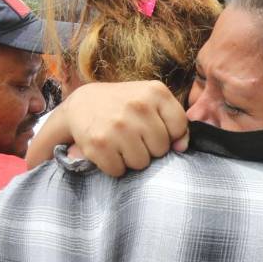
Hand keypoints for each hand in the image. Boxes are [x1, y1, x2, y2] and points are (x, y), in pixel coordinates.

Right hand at [26, 80, 188, 175]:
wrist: (80, 105)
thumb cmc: (123, 106)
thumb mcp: (152, 102)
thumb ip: (175, 122)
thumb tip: (182, 147)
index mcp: (155, 91)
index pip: (179, 128)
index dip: (168, 133)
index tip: (152, 127)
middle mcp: (138, 106)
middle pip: (161, 149)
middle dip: (149, 147)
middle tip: (132, 135)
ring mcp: (118, 126)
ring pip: (141, 162)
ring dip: (131, 158)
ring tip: (120, 143)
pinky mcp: (100, 144)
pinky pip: (119, 170)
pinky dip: (113, 166)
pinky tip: (107, 150)